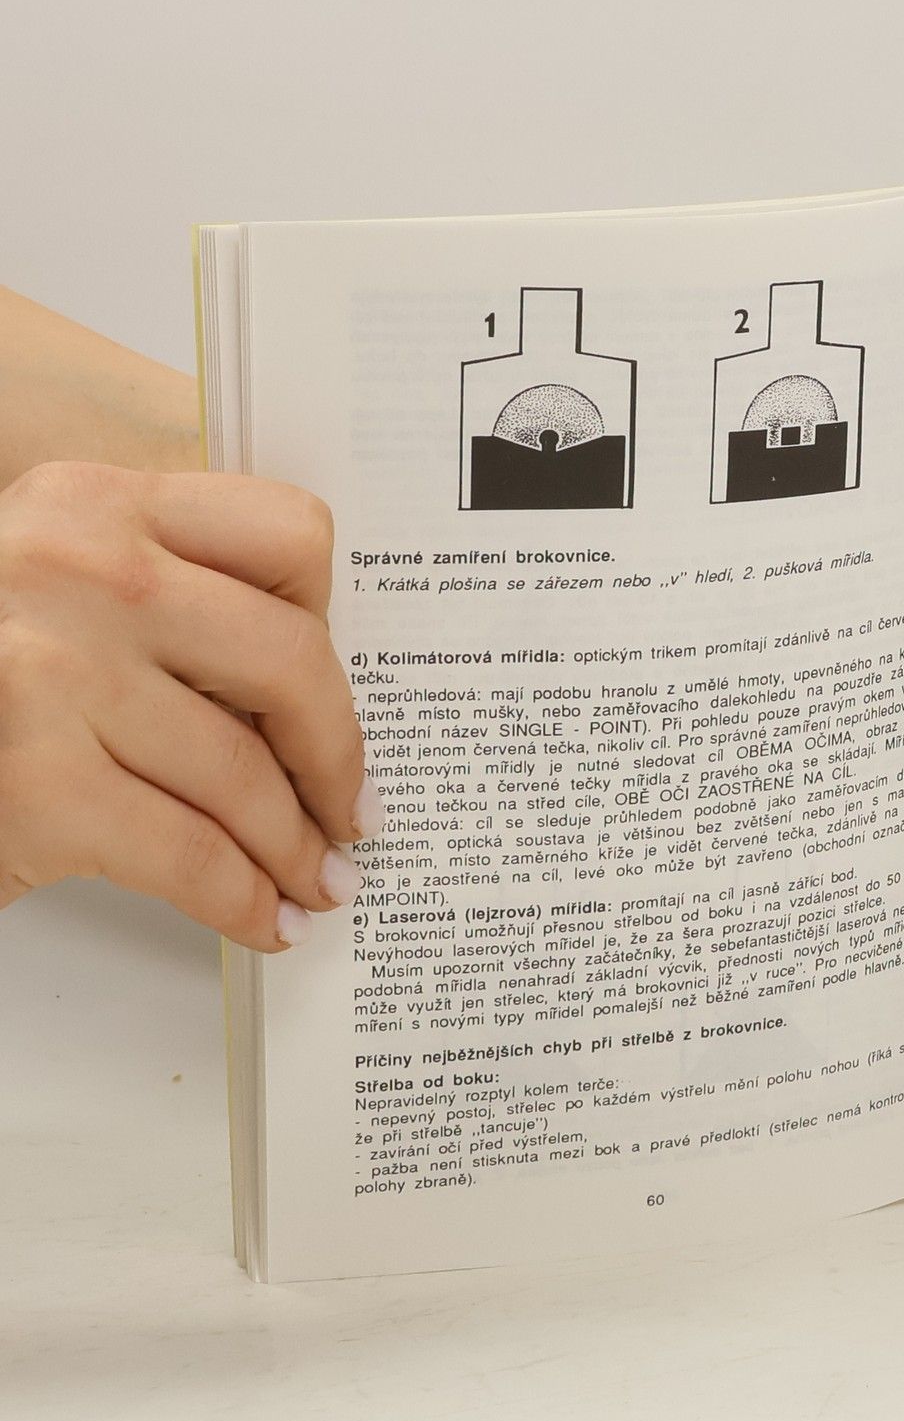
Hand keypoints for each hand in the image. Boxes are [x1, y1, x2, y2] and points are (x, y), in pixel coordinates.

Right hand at [0, 462, 374, 947]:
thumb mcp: (60, 594)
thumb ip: (168, 603)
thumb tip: (315, 698)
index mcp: (95, 502)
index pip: (289, 534)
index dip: (334, 624)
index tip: (339, 688)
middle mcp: (74, 568)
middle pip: (289, 661)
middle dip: (338, 756)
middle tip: (352, 809)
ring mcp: (47, 674)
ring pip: (244, 774)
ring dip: (295, 848)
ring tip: (318, 880)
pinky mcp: (35, 785)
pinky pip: (191, 855)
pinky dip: (244, 900)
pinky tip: (265, 917)